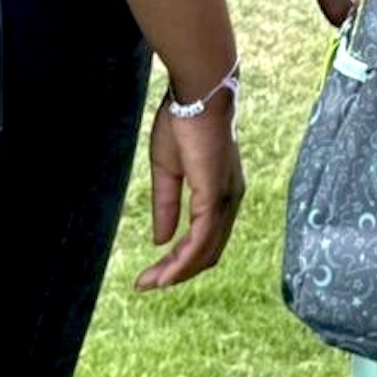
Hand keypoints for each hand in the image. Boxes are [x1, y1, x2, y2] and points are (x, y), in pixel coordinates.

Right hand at [134, 92, 244, 290]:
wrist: (197, 92)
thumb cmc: (182, 121)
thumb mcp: (167, 168)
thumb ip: (166, 204)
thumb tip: (162, 240)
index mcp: (221, 192)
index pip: (204, 239)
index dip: (179, 259)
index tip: (150, 272)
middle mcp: (230, 201)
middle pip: (207, 253)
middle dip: (177, 273)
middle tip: (146, 284)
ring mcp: (226, 200)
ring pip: (205, 253)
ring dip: (176, 273)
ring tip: (149, 283)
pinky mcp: (215, 196)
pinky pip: (200, 241)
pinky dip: (182, 262)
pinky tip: (164, 273)